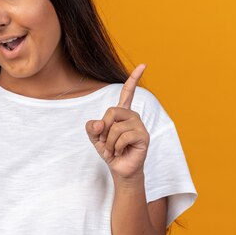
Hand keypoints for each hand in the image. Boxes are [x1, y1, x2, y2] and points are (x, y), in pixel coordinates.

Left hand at [85, 64, 149, 181]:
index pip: (128, 93)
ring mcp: (139, 126)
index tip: (143, 65)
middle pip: (112, 111)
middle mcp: (132, 116)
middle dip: (104, 129)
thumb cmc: (110, 151)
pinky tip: (120, 152)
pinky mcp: (144, 136)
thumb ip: (91, 128)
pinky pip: (123, 137)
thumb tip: (98, 123)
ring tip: (114, 149)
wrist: (119, 169)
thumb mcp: (95, 138)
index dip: (133, 79)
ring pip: (116, 127)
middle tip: (107, 142)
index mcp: (122, 113)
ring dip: (109, 142)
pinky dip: (116, 147)